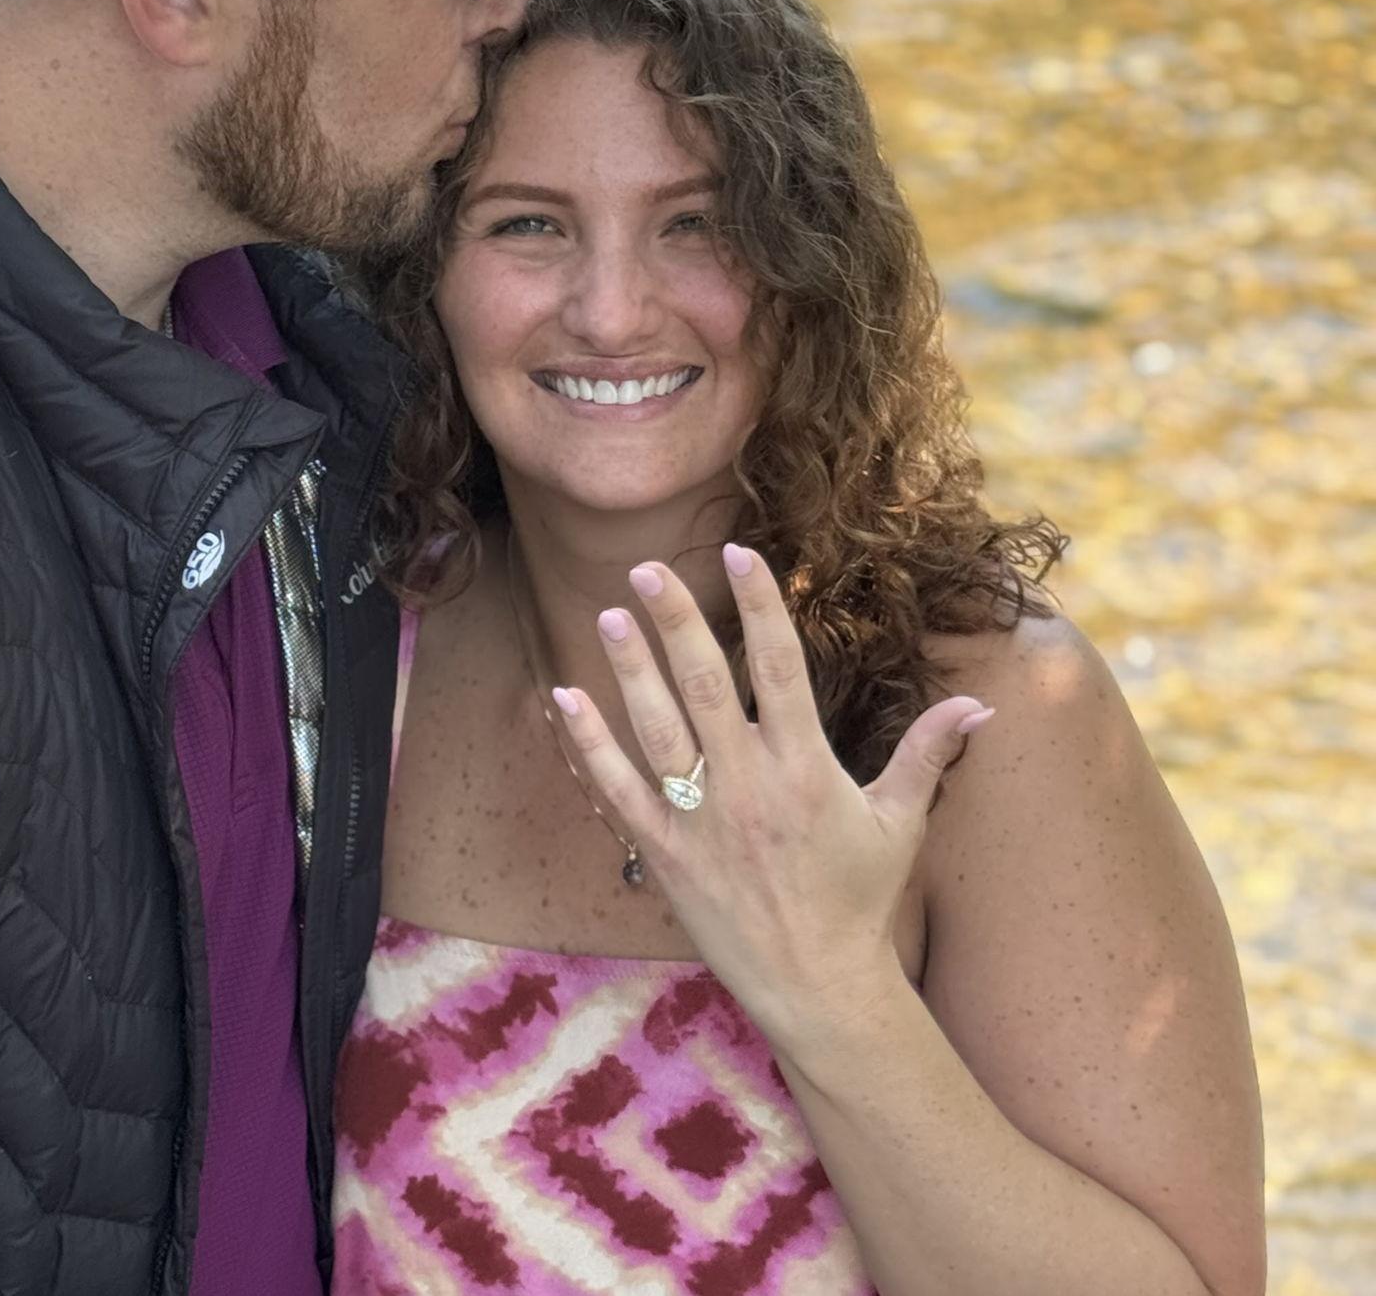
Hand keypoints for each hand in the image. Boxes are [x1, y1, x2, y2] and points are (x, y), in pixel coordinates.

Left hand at [552, 544, 992, 1055]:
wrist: (818, 989)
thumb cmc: (859, 901)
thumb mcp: (900, 823)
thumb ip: (927, 754)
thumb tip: (978, 705)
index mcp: (806, 768)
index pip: (782, 667)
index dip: (759, 605)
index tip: (737, 553)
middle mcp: (750, 785)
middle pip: (707, 684)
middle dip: (676, 621)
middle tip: (646, 567)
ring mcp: (701, 819)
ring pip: (657, 728)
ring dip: (631, 669)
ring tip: (610, 615)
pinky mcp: (664, 851)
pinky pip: (619, 788)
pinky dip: (589, 743)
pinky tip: (565, 696)